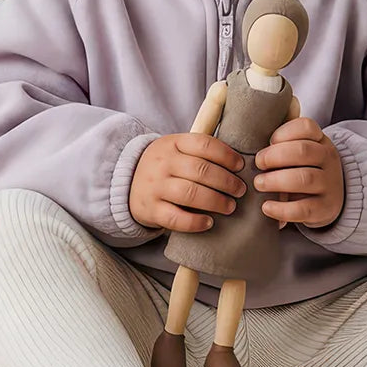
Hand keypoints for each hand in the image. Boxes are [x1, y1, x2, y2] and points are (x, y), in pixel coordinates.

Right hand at [130, 133, 246, 232]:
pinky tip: (209, 222)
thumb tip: (239, 162)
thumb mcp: (176, 149)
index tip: (240, 166)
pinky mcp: (151, 210)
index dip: (226, 155)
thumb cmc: (164, 167)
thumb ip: (200, 151)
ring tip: (230, 206)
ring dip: (215, 201)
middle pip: (200, 170)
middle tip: (240, 190)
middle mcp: (162, 163)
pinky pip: (175, 218)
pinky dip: (195, 222)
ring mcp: (155, 186)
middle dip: (226, 181)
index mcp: (172, 143)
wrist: (126, 183)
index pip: (203, 144)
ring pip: (190, 193)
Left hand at [254, 118, 344, 228]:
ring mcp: (328, 184)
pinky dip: (281, 209)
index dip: (283, 133)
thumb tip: (249, 147)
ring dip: (276, 181)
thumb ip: (281, 146)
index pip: (306, 127)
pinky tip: (266, 207)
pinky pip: (303, 209)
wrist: (330, 198)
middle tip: (258, 163)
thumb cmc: (305, 169)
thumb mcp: (300, 153)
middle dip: (274, 156)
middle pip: (303, 151)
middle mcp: (328, 160)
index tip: (269, 141)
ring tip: (258, 183)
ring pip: (304, 179)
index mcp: (320, 141)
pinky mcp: (324, 208)